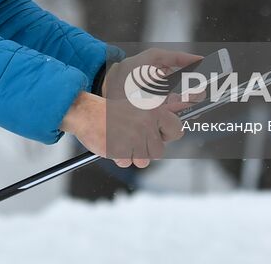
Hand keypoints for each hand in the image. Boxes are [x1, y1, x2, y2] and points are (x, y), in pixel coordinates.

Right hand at [59, 91, 185, 167]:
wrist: (87, 112)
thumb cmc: (114, 111)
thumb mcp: (139, 106)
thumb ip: (161, 113)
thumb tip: (183, 117)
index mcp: (153, 111)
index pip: (176, 130)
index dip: (167, 135)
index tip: (158, 133)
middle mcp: (146, 124)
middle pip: (159, 152)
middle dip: (146, 149)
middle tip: (133, 137)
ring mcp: (133, 138)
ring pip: (143, 161)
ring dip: (132, 155)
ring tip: (123, 139)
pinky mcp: (119, 150)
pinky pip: (126, 163)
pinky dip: (119, 157)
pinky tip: (114, 143)